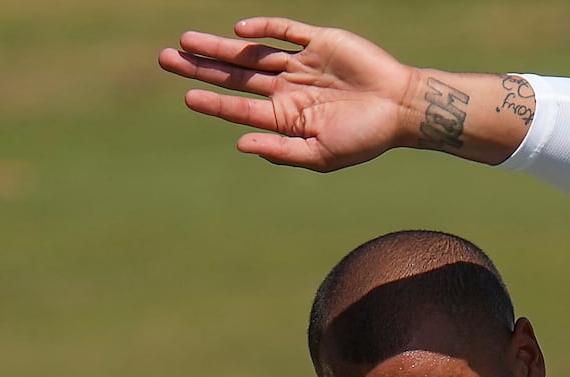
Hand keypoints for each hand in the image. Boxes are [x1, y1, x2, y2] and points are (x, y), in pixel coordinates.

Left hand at [160, 18, 427, 171]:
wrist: (404, 108)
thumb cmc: (367, 138)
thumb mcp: (323, 155)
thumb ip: (282, 151)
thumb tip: (241, 145)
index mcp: (289, 117)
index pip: (242, 108)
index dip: (214, 102)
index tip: (187, 97)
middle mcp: (289, 88)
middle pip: (236, 76)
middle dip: (201, 68)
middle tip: (165, 58)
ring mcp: (301, 63)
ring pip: (251, 53)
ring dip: (219, 48)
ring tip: (186, 42)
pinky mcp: (318, 41)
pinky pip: (284, 30)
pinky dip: (262, 29)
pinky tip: (240, 32)